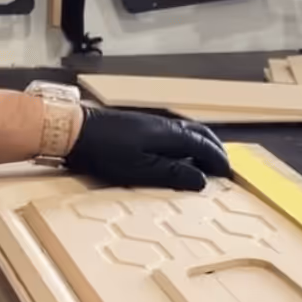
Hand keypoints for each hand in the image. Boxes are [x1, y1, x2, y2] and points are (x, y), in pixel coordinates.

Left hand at [64, 107, 230, 190]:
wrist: (73, 130)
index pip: (204, 146)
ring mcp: (152, 121)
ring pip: (188, 130)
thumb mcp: (141, 171)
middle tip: (223, 166)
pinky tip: (181, 152)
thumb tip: (201, 181)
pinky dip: (188, 142)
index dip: (218, 161)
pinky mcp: (141, 123)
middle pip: (200, 133)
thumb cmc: (105, 153)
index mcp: (169, 135)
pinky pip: (175, 131)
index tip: (227, 174)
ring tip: (207, 160)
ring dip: (202, 144)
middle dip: (215, 149)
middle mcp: (165, 124)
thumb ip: (173, 175)